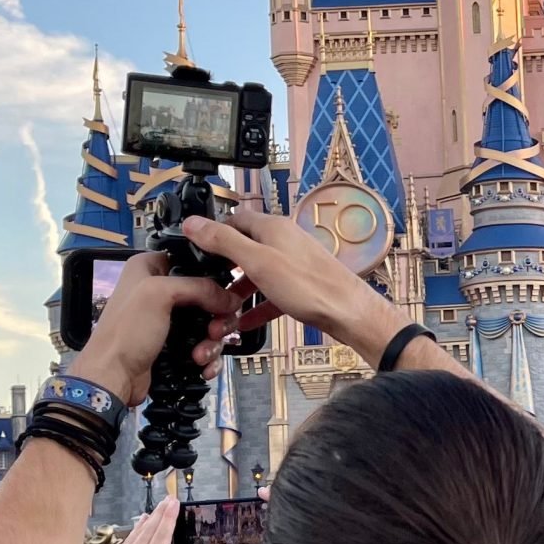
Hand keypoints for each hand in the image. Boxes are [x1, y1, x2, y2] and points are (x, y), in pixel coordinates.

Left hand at [67, 253, 245, 404]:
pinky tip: (203, 366)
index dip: (213, 277)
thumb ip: (199, 287)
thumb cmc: (126, 332)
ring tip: (201, 356)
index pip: (193, 262)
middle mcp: (159, 291)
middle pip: (208, 297)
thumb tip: (232, 299)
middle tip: (214, 331)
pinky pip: (203, 344)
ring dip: (212, 342)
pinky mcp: (175, 344)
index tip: (225, 295)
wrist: (113, 378)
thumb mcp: (159, 295)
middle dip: (217, 317)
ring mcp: (168, 319)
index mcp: (149, 268)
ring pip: (209, 323)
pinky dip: (208, 356)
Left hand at [97, 496, 181, 543]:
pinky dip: (136, 530)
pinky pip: (127, 541)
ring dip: (148, 519)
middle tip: (168, 499)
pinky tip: (141, 524)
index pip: (162, 535)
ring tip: (157, 507)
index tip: (174, 503)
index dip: (169, 517)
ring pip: (137, 533)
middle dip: (160, 513)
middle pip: (149, 529)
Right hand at [183, 206, 445, 369]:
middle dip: (223, 267)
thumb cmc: (308, 285)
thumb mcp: (257, 261)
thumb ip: (224, 241)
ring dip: (237, 291)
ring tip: (220, 310)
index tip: (194, 248)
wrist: (349, 313)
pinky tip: (243, 323)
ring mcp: (293, 264)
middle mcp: (284, 241)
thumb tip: (194, 223)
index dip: (213, 232)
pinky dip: (256, 307)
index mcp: (273, 227)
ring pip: (257, 274)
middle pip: (244, 248)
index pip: (234, 219)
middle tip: (205, 284)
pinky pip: (271, 295)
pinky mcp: (301, 287)